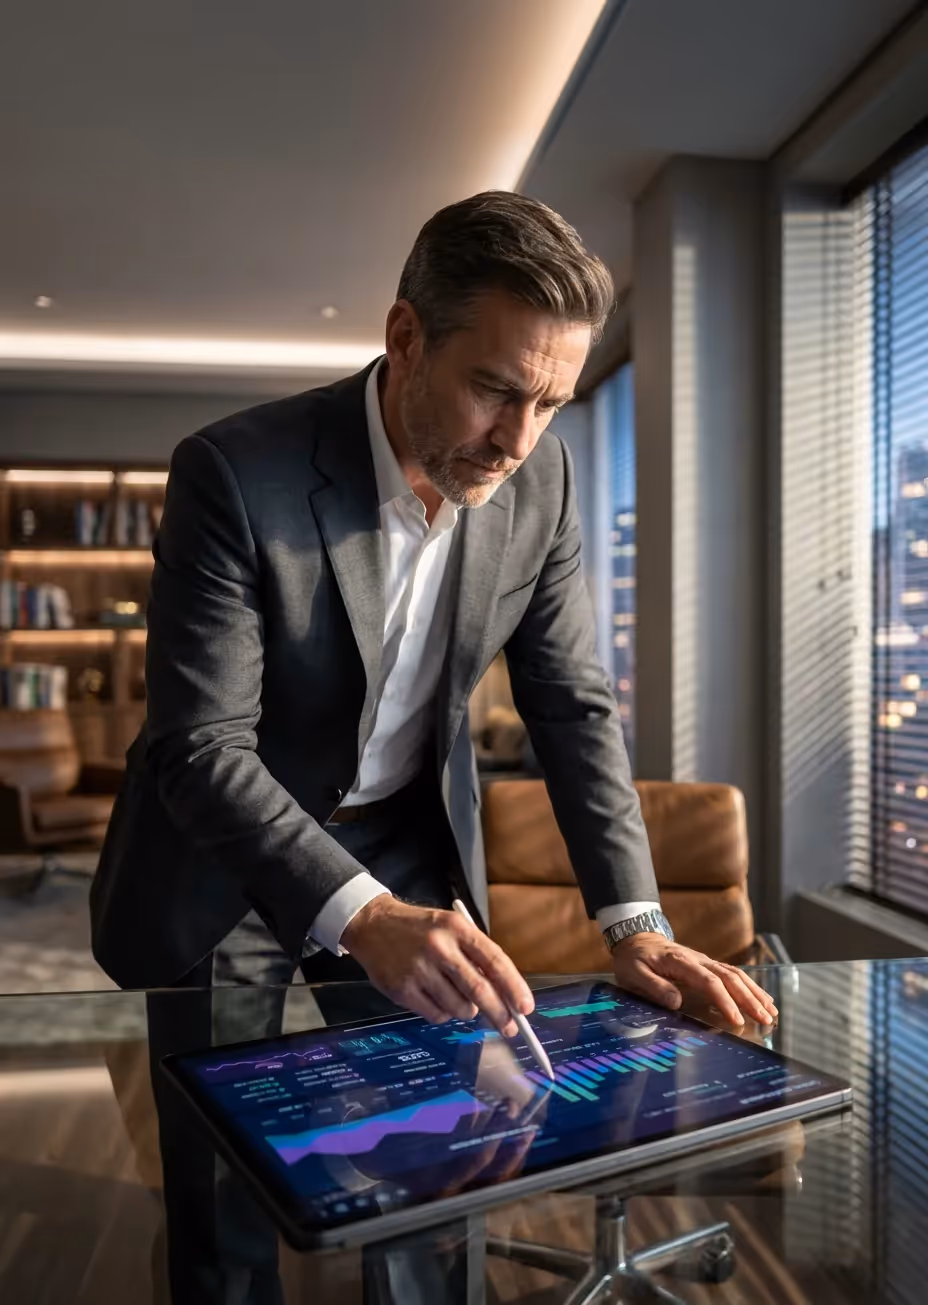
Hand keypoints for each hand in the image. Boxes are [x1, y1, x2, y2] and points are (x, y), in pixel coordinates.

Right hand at [341, 896, 533, 1035]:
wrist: (372, 925)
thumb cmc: (419, 929)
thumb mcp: (450, 928)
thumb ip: (475, 956)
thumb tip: (503, 993)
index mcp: (456, 928)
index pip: (494, 960)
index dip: (514, 986)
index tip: (526, 1006)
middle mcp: (439, 947)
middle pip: (479, 989)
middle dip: (499, 1012)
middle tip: (510, 1026)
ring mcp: (419, 969)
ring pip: (459, 1007)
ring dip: (466, 1011)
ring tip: (456, 996)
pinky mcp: (402, 989)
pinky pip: (437, 1015)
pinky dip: (443, 1014)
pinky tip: (436, 998)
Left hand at [610, 933, 777, 1027]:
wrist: (636, 937)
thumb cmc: (634, 959)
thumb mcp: (634, 973)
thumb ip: (654, 987)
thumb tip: (676, 1003)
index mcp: (681, 962)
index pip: (709, 982)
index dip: (724, 1001)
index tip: (735, 1020)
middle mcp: (698, 959)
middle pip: (730, 978)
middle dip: (749, 999)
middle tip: (765, 1020)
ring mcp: (705, 961)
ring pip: (736, 974)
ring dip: (754, 992)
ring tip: (771, 1012)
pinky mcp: (707, 964)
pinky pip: (733, 973)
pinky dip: (750, 986)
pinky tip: (761, 998)